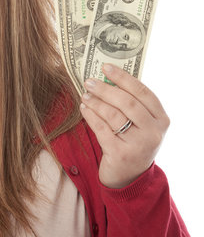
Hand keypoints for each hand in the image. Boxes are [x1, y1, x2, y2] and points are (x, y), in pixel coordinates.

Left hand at [79, 63, 169, 188]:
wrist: (128, 177)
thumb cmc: (131, 142)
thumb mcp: (140, 124)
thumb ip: (130, 104)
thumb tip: (106, 77)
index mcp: (161, 119)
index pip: (143, 92)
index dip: (123, 78)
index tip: (106, 67)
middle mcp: (153, 132)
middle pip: (127, 102)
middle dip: (105, 89)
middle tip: (89, 81)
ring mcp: (138, 144)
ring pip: (113, 115)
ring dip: (95, 102)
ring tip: (84, 95)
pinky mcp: (121, 154)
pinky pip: (102, 129)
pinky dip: (90, 116)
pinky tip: (83, 108)